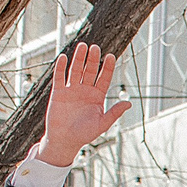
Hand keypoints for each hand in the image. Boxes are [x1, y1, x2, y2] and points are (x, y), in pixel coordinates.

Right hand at [32, 43, 131, 166]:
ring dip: (78, 58)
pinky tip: (63, 57)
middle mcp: (85, 90)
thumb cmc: (85, 134)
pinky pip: (59, 77)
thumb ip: (114, 113)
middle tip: (95, 47)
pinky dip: (60, 67)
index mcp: (97, 96)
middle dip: (93, 59)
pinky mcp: (58, 92)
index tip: (111, 56)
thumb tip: (129, 103)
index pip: (104, 78)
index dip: (107, 67)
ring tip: (82, 46)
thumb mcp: (102, 124)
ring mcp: (71, 90)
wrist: (65, 140)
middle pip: (90, 70)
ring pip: (75, 70)